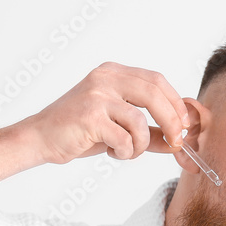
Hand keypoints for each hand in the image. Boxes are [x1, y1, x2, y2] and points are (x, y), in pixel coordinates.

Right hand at [21, 61, 193, 168]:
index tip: (184, 124)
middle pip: (154, 94)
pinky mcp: (89, 116)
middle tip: (176, 142)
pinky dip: (125, 151)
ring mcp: (96, 95)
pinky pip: (124, 138)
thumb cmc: (79, 131)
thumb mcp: (119, 127)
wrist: (40, 138)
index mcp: (113, 73)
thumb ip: (150, 130)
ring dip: (141, 144)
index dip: (176, 103)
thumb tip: (179, 141)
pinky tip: (112, 152)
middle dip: (172, 122)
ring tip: (127, 151)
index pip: (156, 80)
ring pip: (140, 121)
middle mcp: (105, 78)